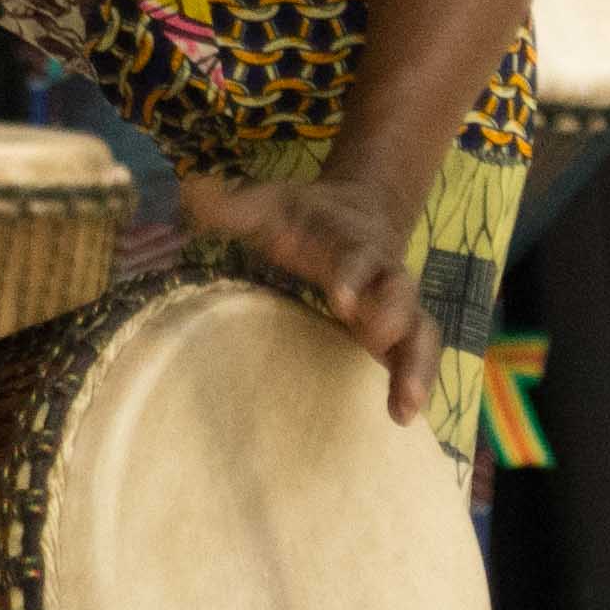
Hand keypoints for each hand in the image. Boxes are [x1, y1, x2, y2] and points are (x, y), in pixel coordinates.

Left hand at [180, 165, 447, 423]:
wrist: (360, 212)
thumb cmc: (307, 217)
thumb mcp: (270, 205)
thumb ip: (233, 206)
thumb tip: (189, 193)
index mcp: (353, 242)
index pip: (358, 257)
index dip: (353, 275)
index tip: (340, 298)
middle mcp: (384, 273)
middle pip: (402, 292)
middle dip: (394, 315)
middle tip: (377, 339)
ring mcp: (396, 306)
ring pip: (420, 330)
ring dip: (416, 365)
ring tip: (406, 407)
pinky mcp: (396, 333)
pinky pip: (415, 355)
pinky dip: (413, 384)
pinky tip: (402, 417)